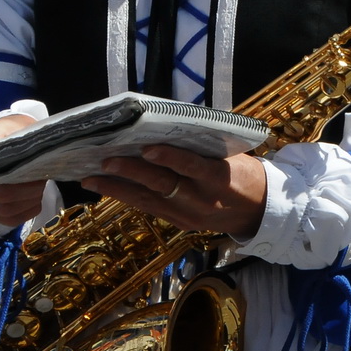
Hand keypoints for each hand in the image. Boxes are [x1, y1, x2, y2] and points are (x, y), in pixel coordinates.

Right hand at [0, 114, 44, 228]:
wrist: (4, 135)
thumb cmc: (18, 131)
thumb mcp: (24, 128)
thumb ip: (27, 143)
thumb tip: (39, 163)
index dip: (21, 180)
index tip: (39, 173)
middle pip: (0, 195)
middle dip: (29, 192)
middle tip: (42, 182)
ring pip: (2, 210)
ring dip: (27, 203)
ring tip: (39, 190)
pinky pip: (3, 219)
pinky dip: (23, 214)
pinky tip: (34, 202)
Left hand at [83, 146, 267, 238]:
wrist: (257, 210)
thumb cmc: (243, 172)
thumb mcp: (231, 156)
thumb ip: (203, 147)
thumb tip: (166, 127)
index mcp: (219, 178)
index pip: (192, 166)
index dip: (169, 158)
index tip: (146, 147)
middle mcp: (202, 200)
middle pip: (162, 185)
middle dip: (132, 173)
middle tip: (106, 161)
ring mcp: (189, 215)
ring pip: (149, 201)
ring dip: (118, 189)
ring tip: (92, 179)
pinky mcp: (180, 224)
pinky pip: (151, 208)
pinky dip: (128, 197)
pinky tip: (109, 189)